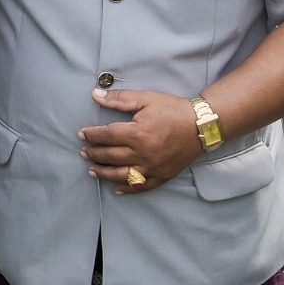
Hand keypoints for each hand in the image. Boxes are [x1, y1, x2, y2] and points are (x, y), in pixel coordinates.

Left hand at [78, 85, 205, 191]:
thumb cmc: (173, 109)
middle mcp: (143, 153)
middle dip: (94, 154)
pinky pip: (142, 186)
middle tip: (83, 152)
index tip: (81, 134)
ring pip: (122, 175)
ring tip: (92, 171)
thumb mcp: (146, 99)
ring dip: (104, 173)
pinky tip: (117, 189)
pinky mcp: (163, 175)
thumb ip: (119, 99)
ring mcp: (153, 167)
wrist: (202, 125)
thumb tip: (94, 94)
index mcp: (137, 134)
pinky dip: (128, 189)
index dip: (91, 135)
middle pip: (110, 156)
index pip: (106, 136)